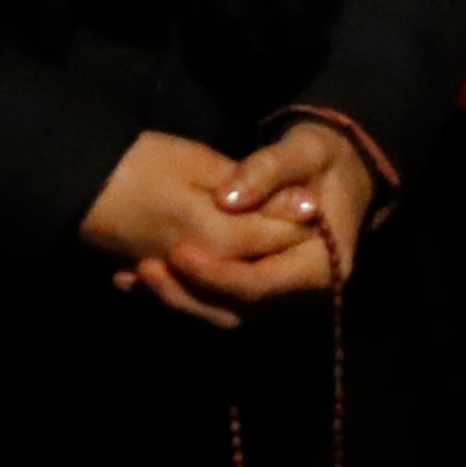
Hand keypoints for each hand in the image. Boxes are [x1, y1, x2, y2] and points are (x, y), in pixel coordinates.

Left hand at [82, 129, 321, 328]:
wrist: (334, 171)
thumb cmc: (322, 159)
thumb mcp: (303, 152)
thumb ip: (268, 171)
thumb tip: (227, 198)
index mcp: (324, 267)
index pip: (262, 285)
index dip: (218, 275)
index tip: (178, 251)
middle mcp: (300, 294)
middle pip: (236, 311)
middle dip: (186, 294)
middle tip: (145, 268)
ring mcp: (277, 299)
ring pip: (218, 314)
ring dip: (174, 299)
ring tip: (131, 275)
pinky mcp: (255, 294)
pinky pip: (212, 304)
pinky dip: (176, 293)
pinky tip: (133, 277)